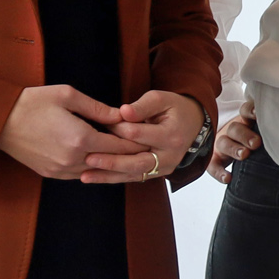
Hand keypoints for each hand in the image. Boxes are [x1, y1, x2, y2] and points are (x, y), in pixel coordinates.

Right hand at [0, 85, 143, 180]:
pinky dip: (92, 166)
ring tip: (125, 153)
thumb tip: (121, 116)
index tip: (150, 138)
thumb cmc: (32, 102)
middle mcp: (72, 159)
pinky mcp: (50, 173)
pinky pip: (79, 173)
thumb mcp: (67, 95)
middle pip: (111, 161)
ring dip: (110, 162)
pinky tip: (100, 157)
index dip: (136, 142)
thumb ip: (98, 108)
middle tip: (145, 148)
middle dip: (128, 155)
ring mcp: (60, 170)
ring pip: (96, 170)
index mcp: (80, 139)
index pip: (119, 146)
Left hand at [82, 90, 204, 183]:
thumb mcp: (161, 99)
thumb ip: (143, 105)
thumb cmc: (174, 108)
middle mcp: (169, 155)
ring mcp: (164, 167)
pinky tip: (94, 178)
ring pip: (133, 173)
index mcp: (171, 134)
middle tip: (88, 158)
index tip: (100, 122)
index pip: (137, 134)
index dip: (117, 128)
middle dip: (111, 161)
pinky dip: (112, 178)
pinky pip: (133, 177)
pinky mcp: (157, 173)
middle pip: (137, 160)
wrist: (193, 124)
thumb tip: (123, 112)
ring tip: (85, 175)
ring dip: (108, 175)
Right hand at [207, 105, 261, 182]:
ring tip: (244, 155)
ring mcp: (222, 143)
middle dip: (245, 135)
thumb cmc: (255, 138)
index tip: (258, 114)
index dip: (250, 111)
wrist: (238, 147)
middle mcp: (232, 130)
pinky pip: (214, 165)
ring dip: (234, 149)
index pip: (245, 111)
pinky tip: (227, 178)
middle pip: (234, 128)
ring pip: (223, 143)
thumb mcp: (262, 130)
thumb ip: (271, 130)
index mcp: (245, 120)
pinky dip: (219, 172)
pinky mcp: (215, 158)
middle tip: (256, 143)